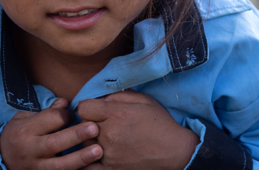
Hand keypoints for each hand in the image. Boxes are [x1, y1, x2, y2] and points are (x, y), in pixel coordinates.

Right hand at [0, 97, 102, 169]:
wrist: (2, 160)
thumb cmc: (18, 135)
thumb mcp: (24, 118)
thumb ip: (46, 112)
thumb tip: (65, 102)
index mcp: (25, 130)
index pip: (50, 120)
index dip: (66, 115)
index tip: (74, 114)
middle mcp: (30, 150)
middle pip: (55, 142)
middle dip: (76, 135)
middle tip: (95, 128)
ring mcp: (36, 167)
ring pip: (60, 165)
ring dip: (81, 158)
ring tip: (98, 151)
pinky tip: (91, 167)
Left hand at [76, 91, 198, 169]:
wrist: (176, 152)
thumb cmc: (160, 123)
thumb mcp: (142, 100)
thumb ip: (117, 95)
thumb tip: (99, 99)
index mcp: (117, 114)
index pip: (83, 108)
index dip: (88, 108)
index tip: (95, 111)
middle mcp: (110, 134)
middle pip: (82, 127)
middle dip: (89, 125)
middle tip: (101, 126)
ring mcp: (110, 153)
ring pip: (85, 145)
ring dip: (90, 142)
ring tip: (104, 141)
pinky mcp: (112, 169)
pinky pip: (89, 166)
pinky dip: (89, 160)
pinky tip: (96, 155)